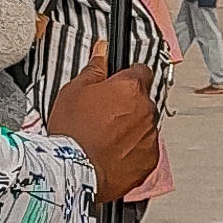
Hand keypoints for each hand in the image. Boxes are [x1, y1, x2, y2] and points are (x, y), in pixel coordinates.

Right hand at [47, 50, 159, 200]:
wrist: (73, 171)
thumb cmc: (73, 132)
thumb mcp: (74, 90)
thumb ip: (95, 68)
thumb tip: (102, 51)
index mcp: (130, 88)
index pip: (141, 71)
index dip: (129, 76)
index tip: (120, 83)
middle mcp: (146, 110)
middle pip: (143, 101)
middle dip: (128, 105)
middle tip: (104, 115)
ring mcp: (150, 136)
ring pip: (145, 126)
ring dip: (132, 128)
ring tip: (106, 137)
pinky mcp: (149, 160)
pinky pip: (146, 149)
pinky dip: (134, 151)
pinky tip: (113, 153)